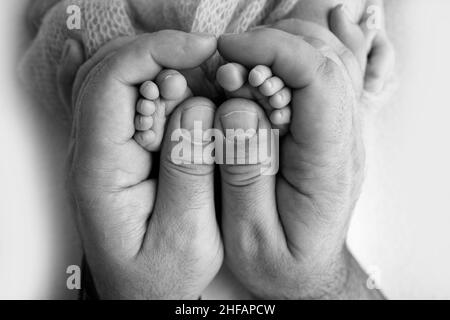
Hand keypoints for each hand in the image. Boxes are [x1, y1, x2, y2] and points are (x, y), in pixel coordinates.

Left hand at [67, 31, 222, 298]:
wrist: (141, 297)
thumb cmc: (159, 278)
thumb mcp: (186, 238)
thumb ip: (190, 172)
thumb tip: (195, 107)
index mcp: (101, 170)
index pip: (110, 84)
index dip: (153, 53)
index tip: (200, 49)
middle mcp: (94, 151)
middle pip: (112, 71)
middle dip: (164, 58)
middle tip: (210, 68)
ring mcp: (106, 148)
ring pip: (125, 82)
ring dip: (169, 74)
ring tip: (208, 90)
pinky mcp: (123, 150)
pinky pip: (138, 103)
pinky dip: (169, 92)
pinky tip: (195, 102)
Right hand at [215, 25, 382, 298]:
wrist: (306, 272)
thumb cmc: (280, 260)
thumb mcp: (250, 236)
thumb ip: (244, 173)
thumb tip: (238, 106)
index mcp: (328, 162)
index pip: (318, 77)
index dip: (273, 50)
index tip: (229, 51)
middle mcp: (343, 137)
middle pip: (326, 56)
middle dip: (271, 44)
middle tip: (225, 63)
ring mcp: (339, 129)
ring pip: (328, 57)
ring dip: (280, 46)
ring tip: (238, 64)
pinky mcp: (326, 128)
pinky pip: (324, 74)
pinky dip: (298, 52)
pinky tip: (284, 41)